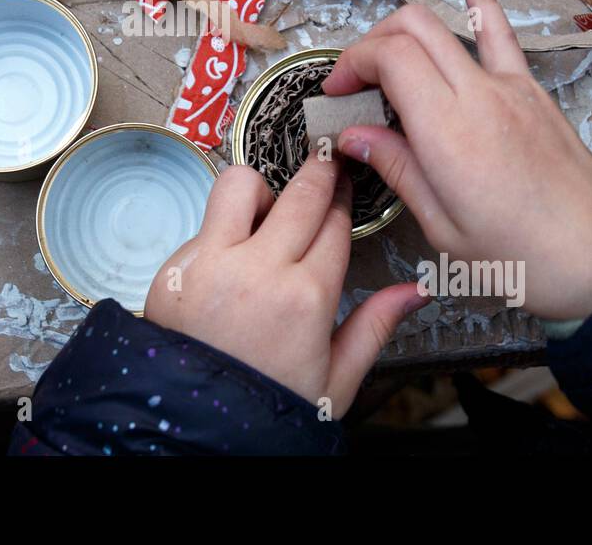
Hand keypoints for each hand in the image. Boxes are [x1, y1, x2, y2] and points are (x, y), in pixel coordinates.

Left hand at [145, 157, 424, 416]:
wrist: (195, 428)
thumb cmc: (266, 405)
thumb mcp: (335, 379)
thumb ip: (375, 326)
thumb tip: (415, 292)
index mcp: (306, 297)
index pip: (335, 223)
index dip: (344, 201)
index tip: (347, 188)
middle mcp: (258, 270)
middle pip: (300, 192)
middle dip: (319, 171)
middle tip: (324, 164)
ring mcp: (211, 263)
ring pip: (238, 184)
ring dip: (259, 189)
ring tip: (265, 212)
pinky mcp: (175, 267)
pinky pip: (203, 225)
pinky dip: (220, 233)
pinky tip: (230, 264)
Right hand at [323, 0, 591, 320]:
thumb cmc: (521, 257)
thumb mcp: (442, 228)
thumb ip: (397, 169)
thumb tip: (352, 136)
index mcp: (448, 132)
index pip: (388, 57)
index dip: (351, 63)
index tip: (336, 94)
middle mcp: (477, 95)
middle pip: (411, 29)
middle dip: (369, 44)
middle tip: (353, 83)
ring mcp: (508, 86)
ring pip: (444, 25)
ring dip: (404, 30)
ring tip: (382, 53)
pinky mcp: (531, 90)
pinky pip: (500, 32)